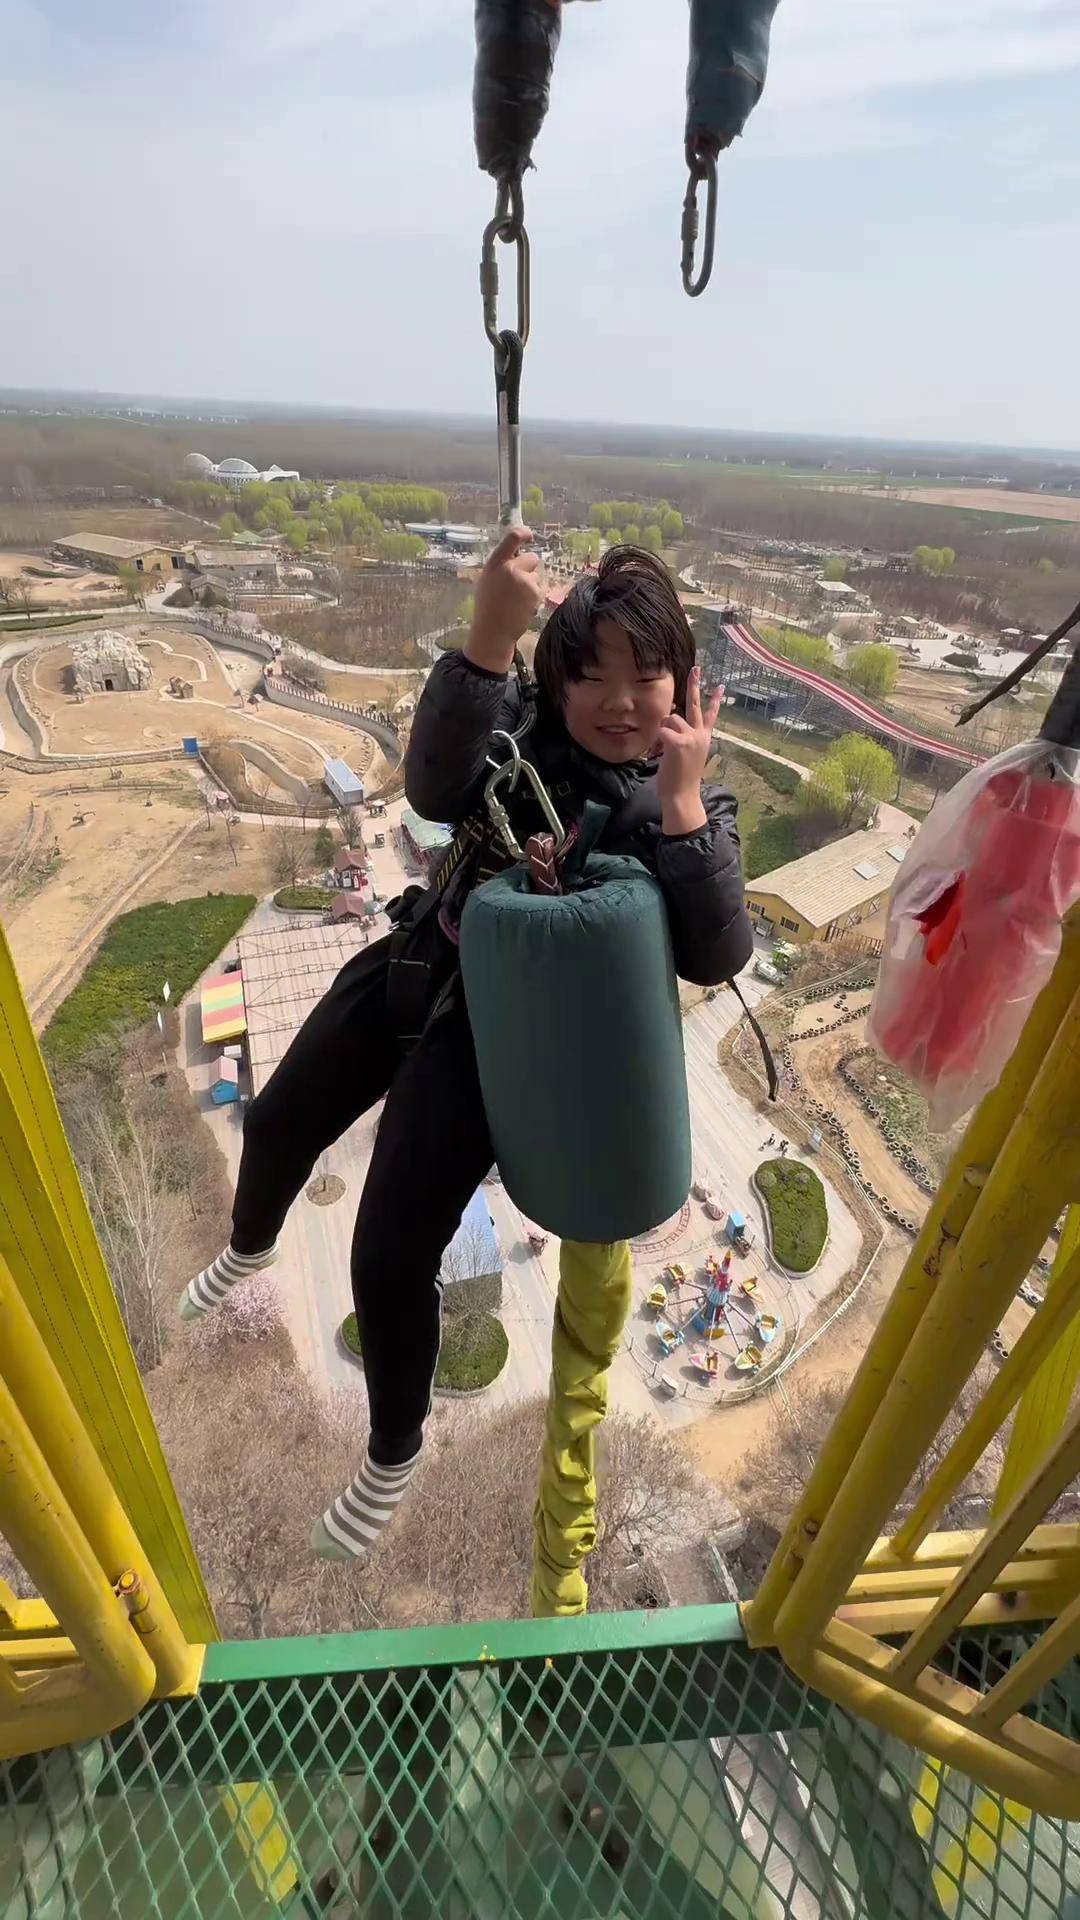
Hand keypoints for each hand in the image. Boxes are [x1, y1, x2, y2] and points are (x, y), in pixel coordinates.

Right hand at [465, 526, 542, 673]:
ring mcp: (524, 581)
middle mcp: (510, 568)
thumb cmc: (488, 608)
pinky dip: (533, 598)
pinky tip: (521, 608)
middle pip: (532, 558)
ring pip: (536, 576)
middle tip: (518, 584)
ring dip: (530, 585)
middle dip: (529, 568)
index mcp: (495, 563)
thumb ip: (501, 567)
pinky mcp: (535, 593)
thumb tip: (515, 556)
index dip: (523, 533)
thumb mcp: (487, 581)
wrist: (493, 632)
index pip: (512, 538)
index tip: (529, 536)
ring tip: (515, 601)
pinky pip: (538, 590)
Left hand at [656, 666, 721, 834]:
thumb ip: (681, 739)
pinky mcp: (679, 742)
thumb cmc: (681, 780)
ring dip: (662, 731)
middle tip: (696, 668)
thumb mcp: (685, 757)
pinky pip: (662, 730)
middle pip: (695, 705)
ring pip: (671, 718)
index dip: (714, 700)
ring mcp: (691, 738)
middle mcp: (700, 735)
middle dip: (695, 685)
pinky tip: (658, 753)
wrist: (683, 796)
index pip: (710, 716)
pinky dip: (656, 741)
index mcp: (704, 739)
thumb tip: (668, 725)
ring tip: (662, 750)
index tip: (720, 685)